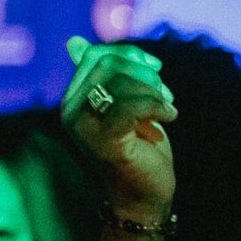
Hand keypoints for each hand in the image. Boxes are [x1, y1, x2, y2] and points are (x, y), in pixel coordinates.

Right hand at [62, 37, 177, 222]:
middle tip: (165, 94)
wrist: (145, 198)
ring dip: (154, 92)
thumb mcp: (126, 106)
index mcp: (73, 100)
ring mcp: (84, 127)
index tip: (156, 72)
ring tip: (167, 110)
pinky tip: (170, 116)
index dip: (130, 56)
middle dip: (144, 74)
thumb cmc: (139, 151)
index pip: (95, 56)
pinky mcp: (103, 141)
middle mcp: (70, 111)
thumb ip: (110, 77)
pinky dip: (157, 106)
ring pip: (120, 83)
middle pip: (107, 64)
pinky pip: (131, 106)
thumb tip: (74, 42)